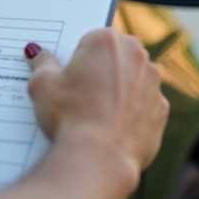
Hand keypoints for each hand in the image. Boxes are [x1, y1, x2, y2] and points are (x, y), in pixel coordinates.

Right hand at [24, 28, 168, 176]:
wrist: (98, 158)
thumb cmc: (69, 116)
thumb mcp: (42, 84)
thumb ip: (42, 62)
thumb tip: (37, 53)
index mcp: (108, 41)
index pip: (89, 39)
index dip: (75, 58)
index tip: (67, 75)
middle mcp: (137, 57)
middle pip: (114, 56)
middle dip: (99, 70)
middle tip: (77, 93)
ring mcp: (153, 84)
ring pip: (131, 80)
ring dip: (117, 90)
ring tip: (92, 113)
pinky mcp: (160, 112)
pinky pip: (142, 106)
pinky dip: (129, 113)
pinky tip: (109, 128)